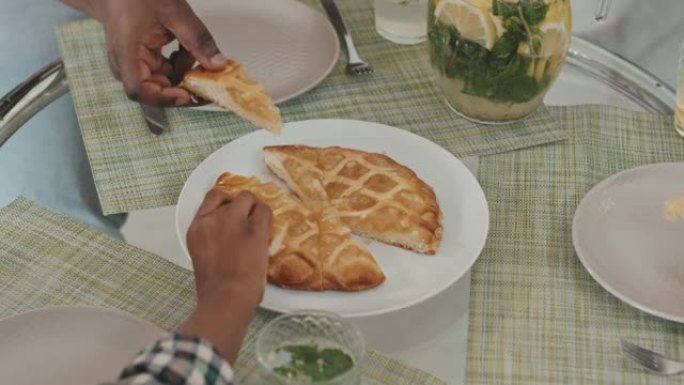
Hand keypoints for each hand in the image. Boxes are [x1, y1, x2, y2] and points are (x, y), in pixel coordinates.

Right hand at [64, 0, 226, 105]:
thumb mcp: (175, 12)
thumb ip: (197, 40)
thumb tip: (217, 65)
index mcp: (127, 52)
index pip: (139, 89)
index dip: (164, 98)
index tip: (187, 95)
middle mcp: (125, 62)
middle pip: (154, 88)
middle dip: (182, 82)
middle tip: (205, 75)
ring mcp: (132, 61)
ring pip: (162, 79)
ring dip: (181, 70)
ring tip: (190, 49)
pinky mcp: (140, 58)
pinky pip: (162, 70)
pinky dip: (177, 63)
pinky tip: (183, 48)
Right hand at [186, 188, 272, 308]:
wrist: (227, 298)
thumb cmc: (215, 287)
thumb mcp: (203, 255)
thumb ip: (212, 237)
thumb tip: (228, 232)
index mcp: (197, 228)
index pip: (212, 196)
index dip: (226, 200)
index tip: (233, 209)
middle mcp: (213, 219)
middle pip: (231, 196)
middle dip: (241, 206)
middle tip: (248, 220)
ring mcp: (233, 221)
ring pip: (248, 198)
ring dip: (255, 209)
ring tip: (258, 225)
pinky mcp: (254, 229)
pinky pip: (265, 211)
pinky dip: (267, 218)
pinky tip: (266, 230)